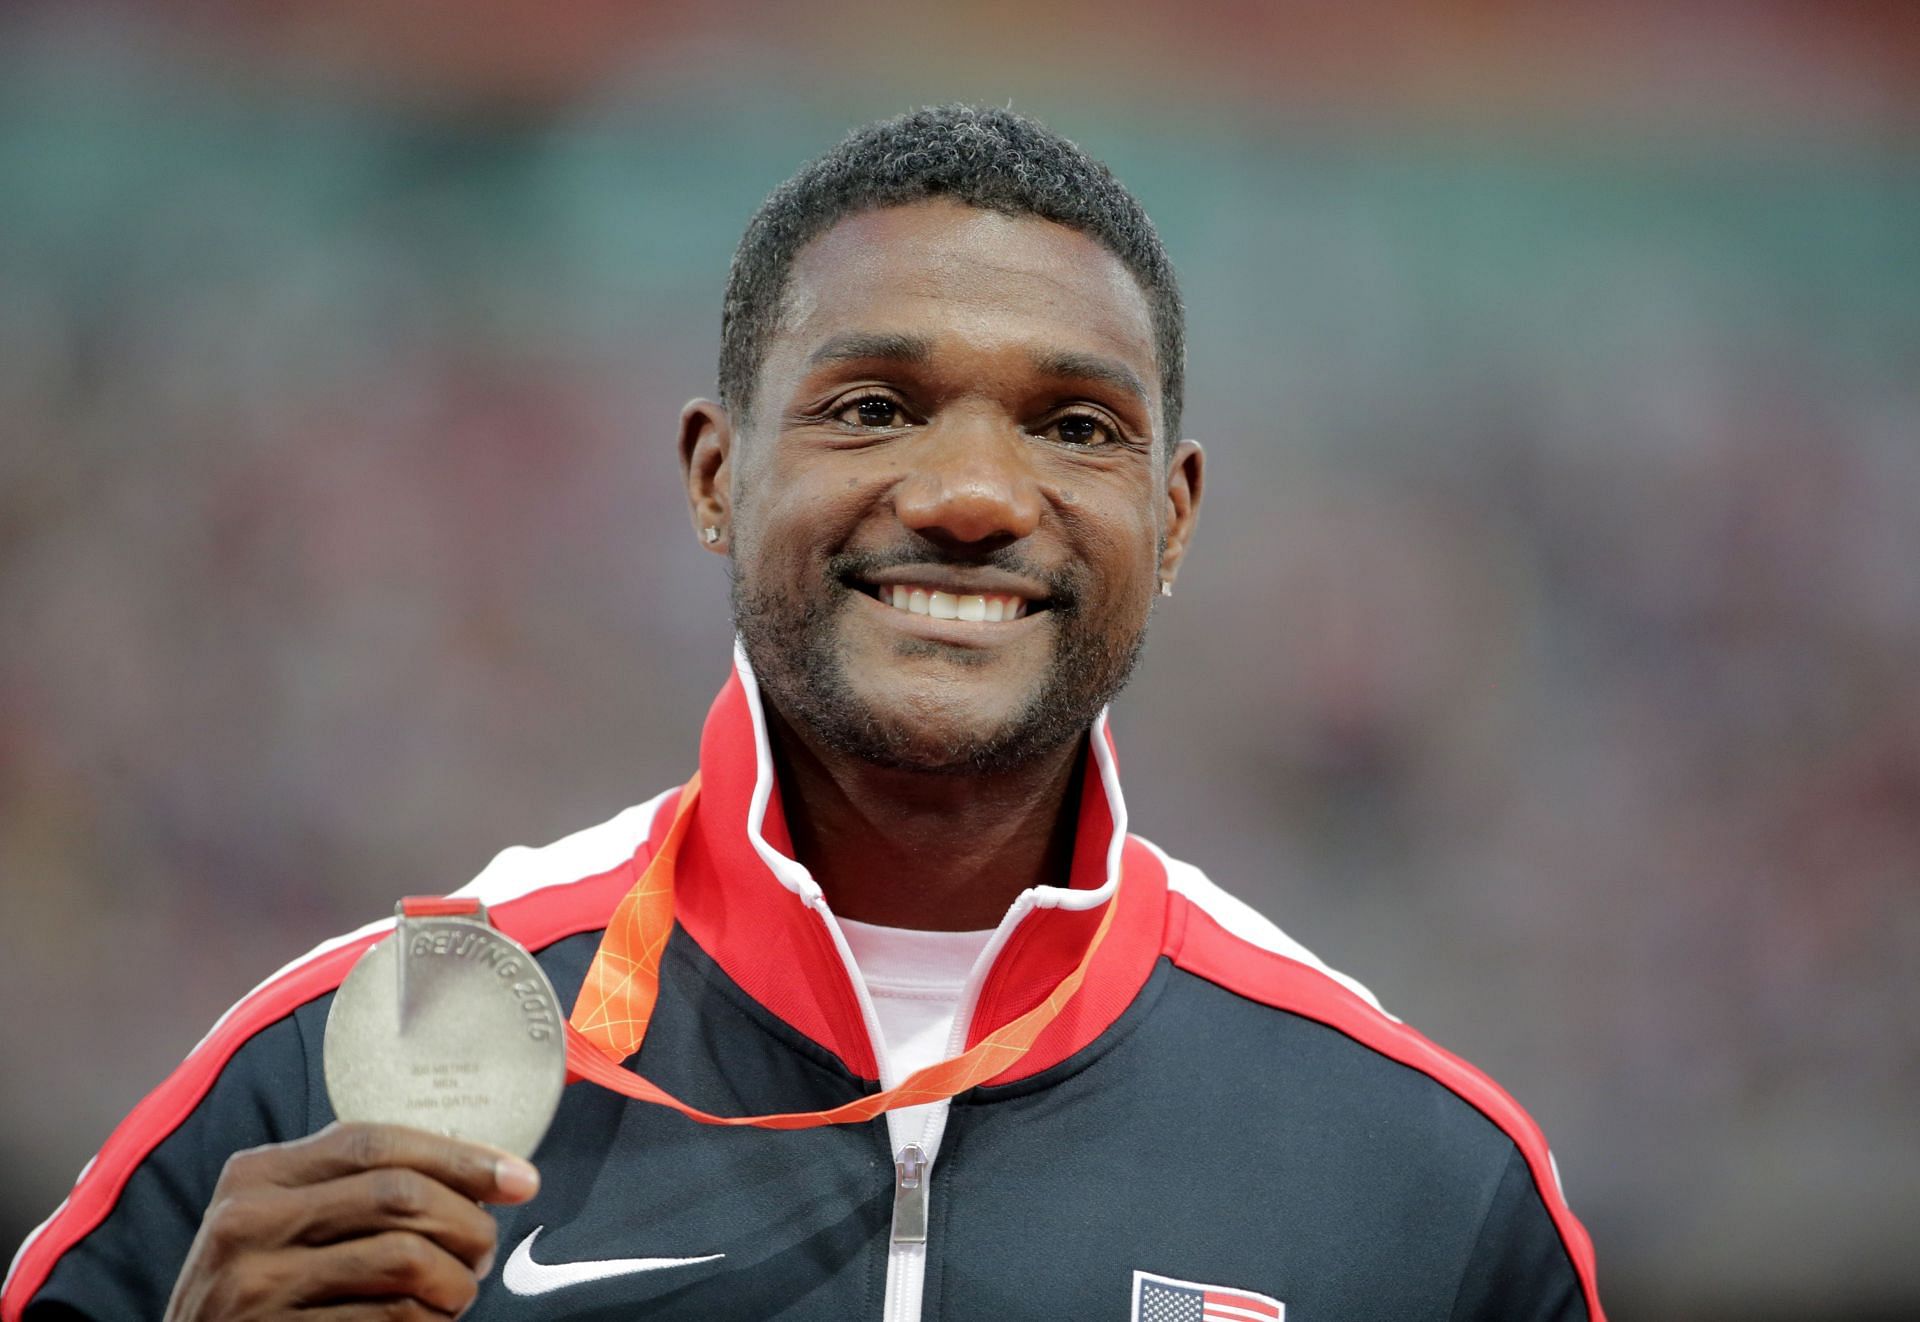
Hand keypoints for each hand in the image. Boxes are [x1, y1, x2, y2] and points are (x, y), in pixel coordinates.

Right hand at [163, 1122, 540, 1320]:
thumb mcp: (280, 1224)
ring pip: (403, 1259)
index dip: (460, 1157)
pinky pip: (387, 1319)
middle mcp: (248, 1221)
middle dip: (467, 1220)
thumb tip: (472, 1172)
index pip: (376, 1141)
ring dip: (455, 1279)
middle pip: (397, 1195)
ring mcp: (256, 1285)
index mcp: (257, 1174)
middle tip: (486, 1250)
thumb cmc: (258, 1289)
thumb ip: (347, 1189)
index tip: (520, 1179)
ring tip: (460, 1292)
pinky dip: (427, 1321)